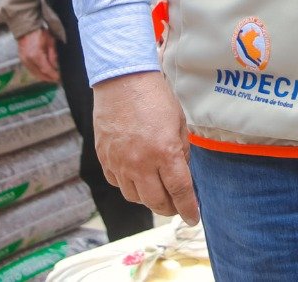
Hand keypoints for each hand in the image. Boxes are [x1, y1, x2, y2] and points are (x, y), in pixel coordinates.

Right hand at [17, 28, 61, 82]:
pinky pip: (30, 70)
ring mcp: (24, 61)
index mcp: (36, 55)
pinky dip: (37, 73)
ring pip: (34, 73)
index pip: (46, 70)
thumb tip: (56, 67)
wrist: (26, 28)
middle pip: (39, 74)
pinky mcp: (22, 60)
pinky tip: (43, 73)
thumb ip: (53, 55)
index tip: (59, 78)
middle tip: (56, 80)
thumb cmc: (39, 32)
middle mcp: (28, 60)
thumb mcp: (51, 42)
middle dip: (48, 78)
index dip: (53, 75)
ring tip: (51, 78)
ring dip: (43, 77)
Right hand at [93, 71, 199, 224]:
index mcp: (164, 152)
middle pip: (156, 201)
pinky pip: (117, 183)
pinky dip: (129, 186)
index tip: (193, 218)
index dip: (188, 208)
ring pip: (134, 197)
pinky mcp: (104, 158)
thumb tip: (183, 173)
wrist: (122, 79)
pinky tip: (137, 178)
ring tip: (157, 192)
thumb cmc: (155, 97)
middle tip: (177, 206)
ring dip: (148, 199)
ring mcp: (119, 162)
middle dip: (170, 208)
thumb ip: (182, 151)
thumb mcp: (179, 123)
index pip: (180, 191)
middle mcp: (140, 163)